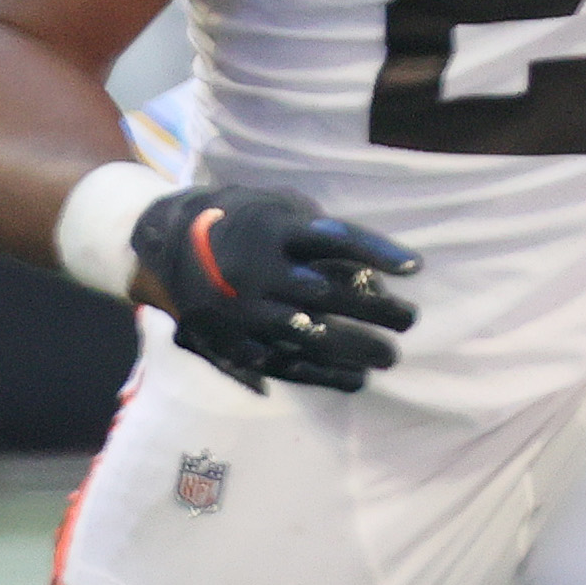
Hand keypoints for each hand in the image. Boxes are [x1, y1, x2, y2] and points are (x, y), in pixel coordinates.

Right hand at [128, 184, 420, 394]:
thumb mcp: (278, 206)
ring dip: (355, 348)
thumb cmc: (242, 220)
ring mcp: (245, 309)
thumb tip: (369, 274)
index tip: (416, 266)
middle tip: (409, 320)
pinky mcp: (234, 340)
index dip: (377, 252)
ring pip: (309, 335)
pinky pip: (284, 362)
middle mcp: (260, 270)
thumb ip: (321, 233)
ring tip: (388, 357)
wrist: (169, 246)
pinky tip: (356, 378)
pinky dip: (323, 374)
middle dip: (375, 311)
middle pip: (328, 293)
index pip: (336, 239)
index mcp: (275, 230)